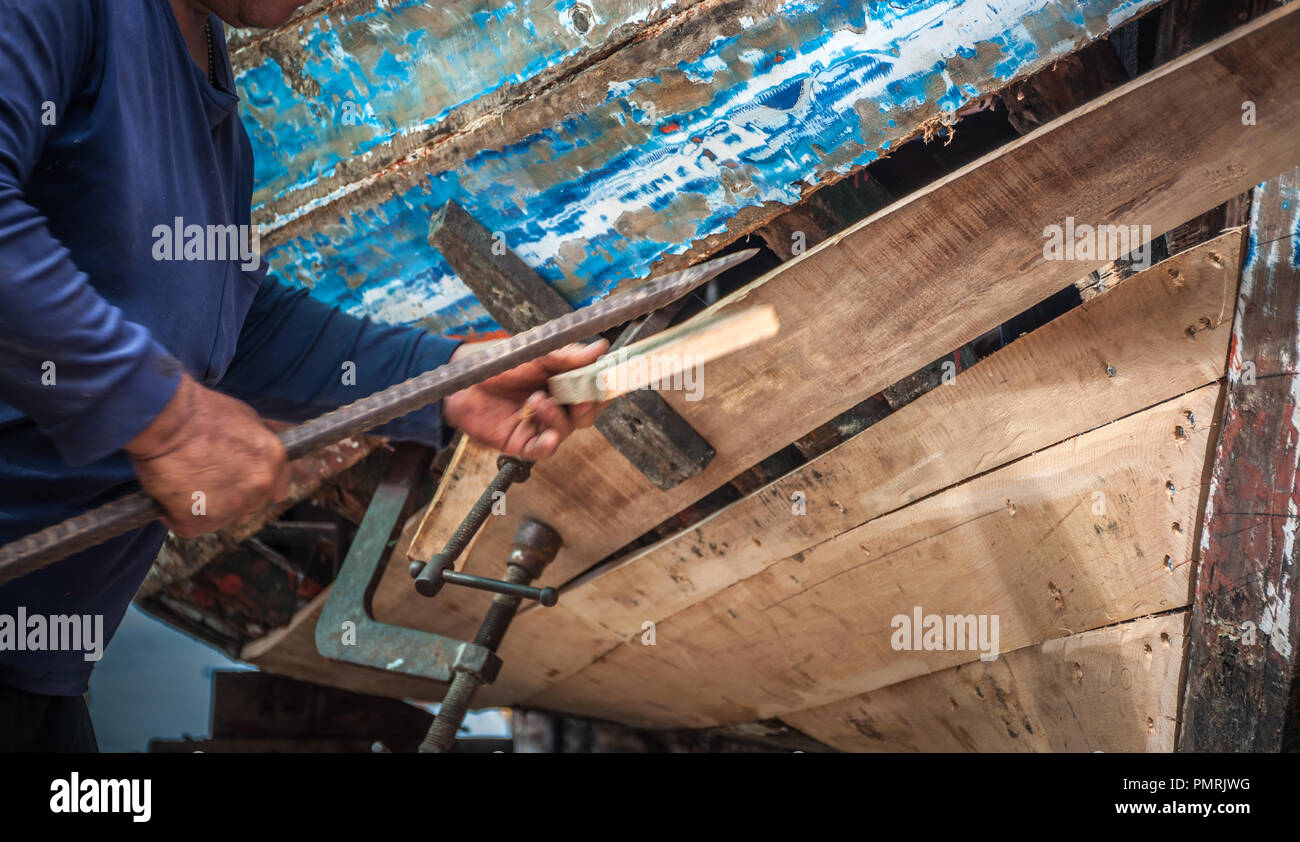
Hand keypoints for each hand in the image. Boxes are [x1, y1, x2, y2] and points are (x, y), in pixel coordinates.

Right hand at [125, 374, 290, 537]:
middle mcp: (260, 487)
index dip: (258, 487)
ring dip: (207, 509)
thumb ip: (258, 446)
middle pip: (251, 508)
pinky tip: (171, 494)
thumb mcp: (246, 418)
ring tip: (187, 484)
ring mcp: (231, 507)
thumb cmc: (200, 413)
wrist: (165, 419)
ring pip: (222, 519)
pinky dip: (178, 516)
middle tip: (209, 481)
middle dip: (233, 499)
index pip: (278, 490)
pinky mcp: (199, 521)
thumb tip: (257, 457)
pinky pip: (190, 527)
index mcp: (274, 461)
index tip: (242, 483)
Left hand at [442, 340, 607, 460]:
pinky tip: (548, 435)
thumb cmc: (497, 364)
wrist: (461, 382)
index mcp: (562, 381)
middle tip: (580, 398)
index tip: (608, 382)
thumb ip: (566, 356)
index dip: (603, 387)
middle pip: (587, 413)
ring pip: (566, 429)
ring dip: (558, 417)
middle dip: (587, 406)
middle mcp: (556, 404)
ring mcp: (539, 424)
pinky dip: (549, 444)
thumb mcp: (534, 355)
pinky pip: (544, 449)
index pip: (593, 388)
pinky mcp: (522, 442)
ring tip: (536, 400)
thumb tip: (600, 349)